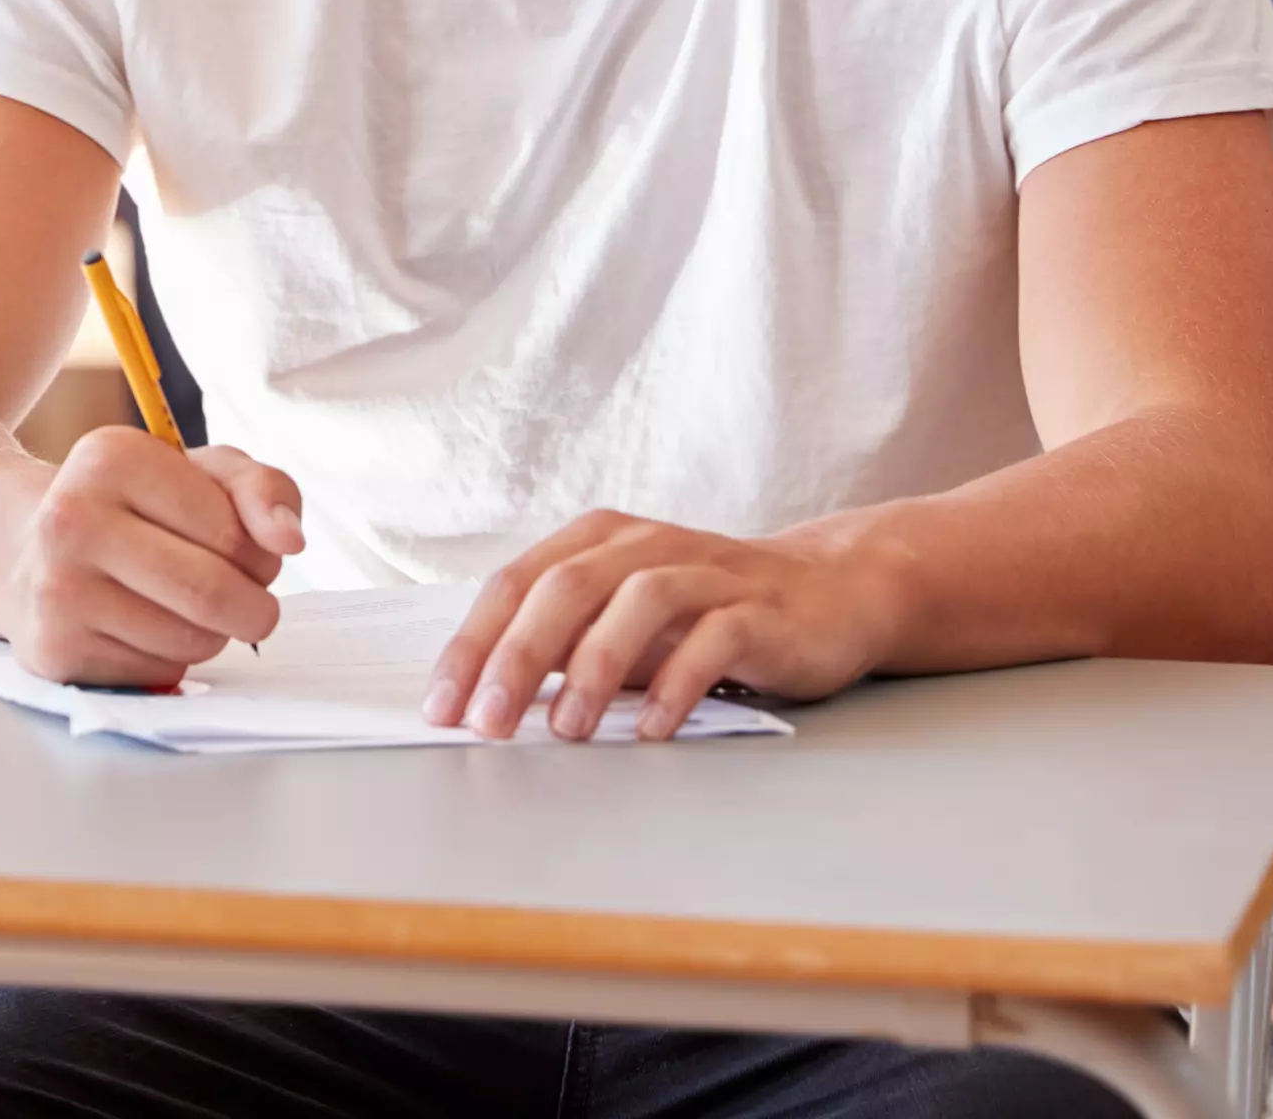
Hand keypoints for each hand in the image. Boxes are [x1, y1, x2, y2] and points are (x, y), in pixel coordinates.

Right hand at [0, 426, 305, 685]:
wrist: (26, 550)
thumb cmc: (134, 509)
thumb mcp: (200, 474)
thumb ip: (262, 489)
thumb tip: (290, 539)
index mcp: (112, 458)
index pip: (233, 532)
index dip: (259, 552)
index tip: (240, 547)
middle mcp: (72, 518)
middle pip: (212, 593)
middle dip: (251, 606)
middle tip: (245, 597)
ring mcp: (57, 588)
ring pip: (191, 642)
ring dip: (211, 634)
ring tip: (182, 605)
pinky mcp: (53, 650)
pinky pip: (156, 675)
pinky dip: (170, 661)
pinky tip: (141, 628)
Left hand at [421, 512, 901, 741]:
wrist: (829, 592)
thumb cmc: (704, 614)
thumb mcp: (623, 623)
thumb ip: (563, 647)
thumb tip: (484, 701)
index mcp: (598, 541)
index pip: (516, 583)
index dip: (474, 642)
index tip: (443, 706)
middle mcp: (646, 545)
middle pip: (565, 587)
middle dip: (516, 656)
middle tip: (488, 723)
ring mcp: (707, 572)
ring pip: (638, 600)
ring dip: (594, 667)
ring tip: (568, 730)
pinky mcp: (761, 610)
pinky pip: (714, 638)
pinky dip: (678, 682)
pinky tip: (652, 727)